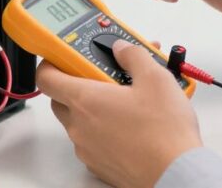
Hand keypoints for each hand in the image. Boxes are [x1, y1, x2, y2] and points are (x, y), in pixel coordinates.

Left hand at [36, 40, 200, 187]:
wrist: (175, 173)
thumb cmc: (163, 132)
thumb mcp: (155, 78)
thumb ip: (133, 55)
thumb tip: (122, 48)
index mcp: (85, 100)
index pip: (46, 77)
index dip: (52, 63)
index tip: (66, 56)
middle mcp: (79, 126)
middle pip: (61, 98)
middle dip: (78, 83)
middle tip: (104, 75)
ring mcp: (87, 149)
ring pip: (79, 121)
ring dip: (95, 108)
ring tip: (128, 100)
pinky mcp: (99, 165)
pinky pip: (93, 141)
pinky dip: (105, 130)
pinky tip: (131, 124)